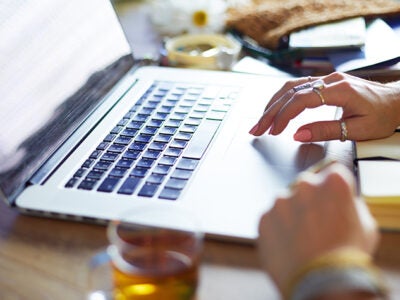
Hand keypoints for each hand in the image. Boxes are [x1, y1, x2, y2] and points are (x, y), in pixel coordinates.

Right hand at [249, 72, 399, 141]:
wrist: (395, 101)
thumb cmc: (381, 115)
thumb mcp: (358, 129)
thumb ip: (326, 131)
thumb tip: (298, 135)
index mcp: (339, 90)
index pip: (302, 100)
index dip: (284, 116)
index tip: (274, 131)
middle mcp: (330, 81)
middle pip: (291, 93)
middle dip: (271, 112)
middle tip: (257, 128)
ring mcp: (326, 80)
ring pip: (291, 87)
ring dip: (273, 104)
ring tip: (261, 120)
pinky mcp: (324, 83)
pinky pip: (297, 87)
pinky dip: (282, 98)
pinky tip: (274, 107)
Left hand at [257, 162, 378, 293]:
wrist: (321, 282)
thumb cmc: (346, 255)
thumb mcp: (365, 225)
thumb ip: (349, 204)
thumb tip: (340, 202)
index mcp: (333, 181)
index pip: (332, 172)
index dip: (332, 188)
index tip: (330, 198)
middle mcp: (304, 184)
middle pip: (307, 186)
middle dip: (311, 200)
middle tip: (316, 223)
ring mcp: (280, 200)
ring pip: (286, 202)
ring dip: (292, 214)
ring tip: (302, 239)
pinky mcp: (264, 217)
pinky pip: (272, 219)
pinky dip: (278, 229)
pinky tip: (289, 245)